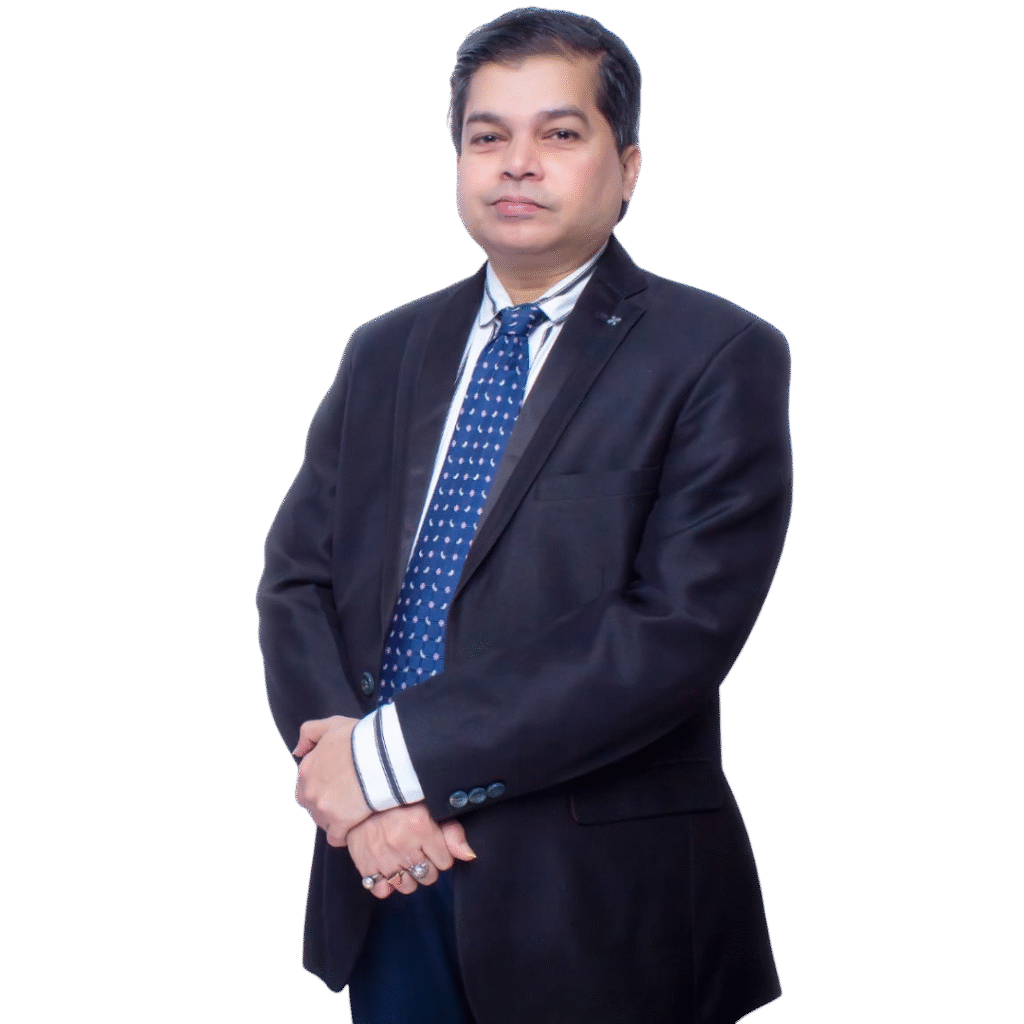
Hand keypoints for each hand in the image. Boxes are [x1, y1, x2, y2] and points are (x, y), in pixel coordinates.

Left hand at [293, 715, 371, 845]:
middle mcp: (310, 791)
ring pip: (323, 822)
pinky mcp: (339, 823)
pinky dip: (344, 834)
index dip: (324, 785)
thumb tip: (297, 751)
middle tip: (348, 796)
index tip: (339, 783)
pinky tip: (356, 824)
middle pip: (314, 805)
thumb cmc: (360, 738)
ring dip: (336, 819)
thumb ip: (309, 733)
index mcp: (306, 769)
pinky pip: (336, 837)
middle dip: (328, 804)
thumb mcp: (332, 724)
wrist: (381, 755)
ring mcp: (323, 809)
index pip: (306, 785)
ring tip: (355, 809)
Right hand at [346, 803, 476, 899]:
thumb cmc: (401, 800)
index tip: (432, 842)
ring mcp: (382, 856)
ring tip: (403, 858)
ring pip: (408, 886)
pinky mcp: (364, 864)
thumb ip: (452, 831)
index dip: (441, 853)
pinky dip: (386, 883)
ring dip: (408, 876)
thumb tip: (469, 855)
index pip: (445, 862)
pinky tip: (388, 868)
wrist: (361, 796)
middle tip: (417, 849)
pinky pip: (383, 890)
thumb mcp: (430, 807)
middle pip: (428, 876)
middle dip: (427, 865)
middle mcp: (401, 843)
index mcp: (420, 826)